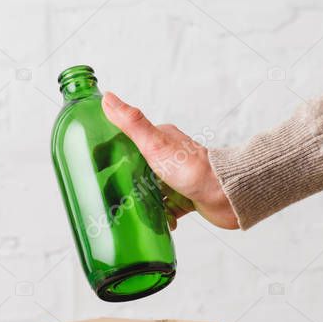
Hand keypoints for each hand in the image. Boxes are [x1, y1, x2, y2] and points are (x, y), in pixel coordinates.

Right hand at [102, 92, 237, 229]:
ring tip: (127, 212)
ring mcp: (178, 178)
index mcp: (161, 138)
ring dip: (142, 202)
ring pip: (151, 190)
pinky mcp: (187, 198)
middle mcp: (170, 156)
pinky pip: (168, 209)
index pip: (130, 142)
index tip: (97, 167)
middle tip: (109, 195)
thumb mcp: (154, 143)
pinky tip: (155, 223)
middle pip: (138, 169)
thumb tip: (108, 98)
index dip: (112, 154)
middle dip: (125, 182)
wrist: (225, 195)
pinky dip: (161, 217)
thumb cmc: (191, 169)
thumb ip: (131, 123)